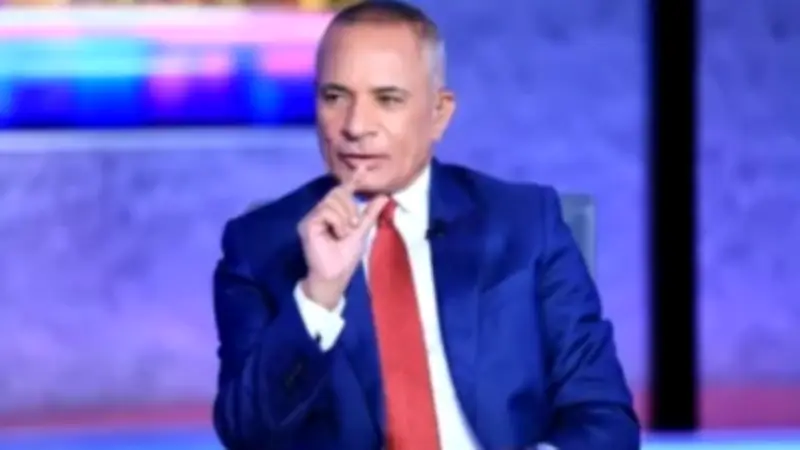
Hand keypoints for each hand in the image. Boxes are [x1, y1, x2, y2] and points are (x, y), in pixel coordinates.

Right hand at [297, 169, 388, 309]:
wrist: (335, 276)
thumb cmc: (345, 259)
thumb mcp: (362, 232)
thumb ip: (370, 214)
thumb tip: (384, 196)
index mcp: (333, 214)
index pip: (341, 192)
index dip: (352, 180)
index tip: (364, 168)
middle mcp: (320, 213)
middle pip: (337, 193)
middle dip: (350, 207)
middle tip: (353, 226)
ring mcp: (312, 218)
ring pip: (332, 200)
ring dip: (345, 216)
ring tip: (345, 233)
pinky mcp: (307, 224)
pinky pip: (326, 211)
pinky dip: (337, 221)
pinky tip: (338, 233)